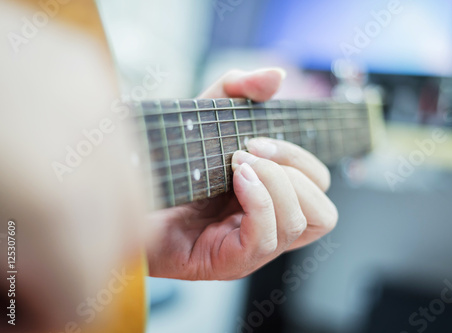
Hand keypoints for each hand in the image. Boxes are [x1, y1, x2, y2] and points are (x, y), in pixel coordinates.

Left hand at [147, 68, 337, 279]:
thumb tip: (278, 75)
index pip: (319, 188)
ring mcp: (252, 249)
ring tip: (238, 165)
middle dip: (296, 172)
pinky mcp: (229, 262)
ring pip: (302, 225)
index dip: (302, 160)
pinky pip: (268, 238)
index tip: (260, 140)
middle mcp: (269, 227)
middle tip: (251, 153)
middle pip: (324, 214)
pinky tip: (236, 180)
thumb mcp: (206, 115)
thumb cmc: (169, 162)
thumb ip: (240, 89)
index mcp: (272, 199)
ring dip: (277, 184)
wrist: (123, 194)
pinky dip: (261, 201)